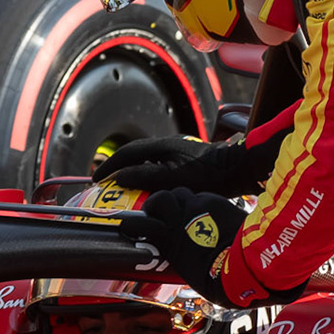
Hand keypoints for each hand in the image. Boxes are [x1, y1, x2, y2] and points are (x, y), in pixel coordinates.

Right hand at [94, 133, 282, 196]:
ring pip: (146, 160)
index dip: (109, 166)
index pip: (126, 154)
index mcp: (161, 146)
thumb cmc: (208, 175)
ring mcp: (177, 150)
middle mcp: (167, 144)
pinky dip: (147, 175)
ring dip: (132, 171)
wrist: (237, 169)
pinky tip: (149, 189)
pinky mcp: (186, 159)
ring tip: (122, 188)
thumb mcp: (173, 178)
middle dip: (118, 168)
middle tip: (105, 183)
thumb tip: (120, 177)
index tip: (96, 180)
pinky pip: (158, 165)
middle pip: (134, 154)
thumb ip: (145, 177)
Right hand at [138, 188, 243, 303]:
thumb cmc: (216, 279)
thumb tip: (177, 253)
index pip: (138, 223)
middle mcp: (180, 217)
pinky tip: (206, 213)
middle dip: (156, 203)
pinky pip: (203, 196)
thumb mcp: (186, 270)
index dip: (132, 224)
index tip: (131, 227)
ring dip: (178, 200)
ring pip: (181, 192)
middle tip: (157, 212)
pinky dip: (200, 203)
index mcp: (168, 238)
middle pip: (160, 198)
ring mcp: (200, 207)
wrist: (246, 268)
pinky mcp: (218, 202)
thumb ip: (177, 254)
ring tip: (181, 210)